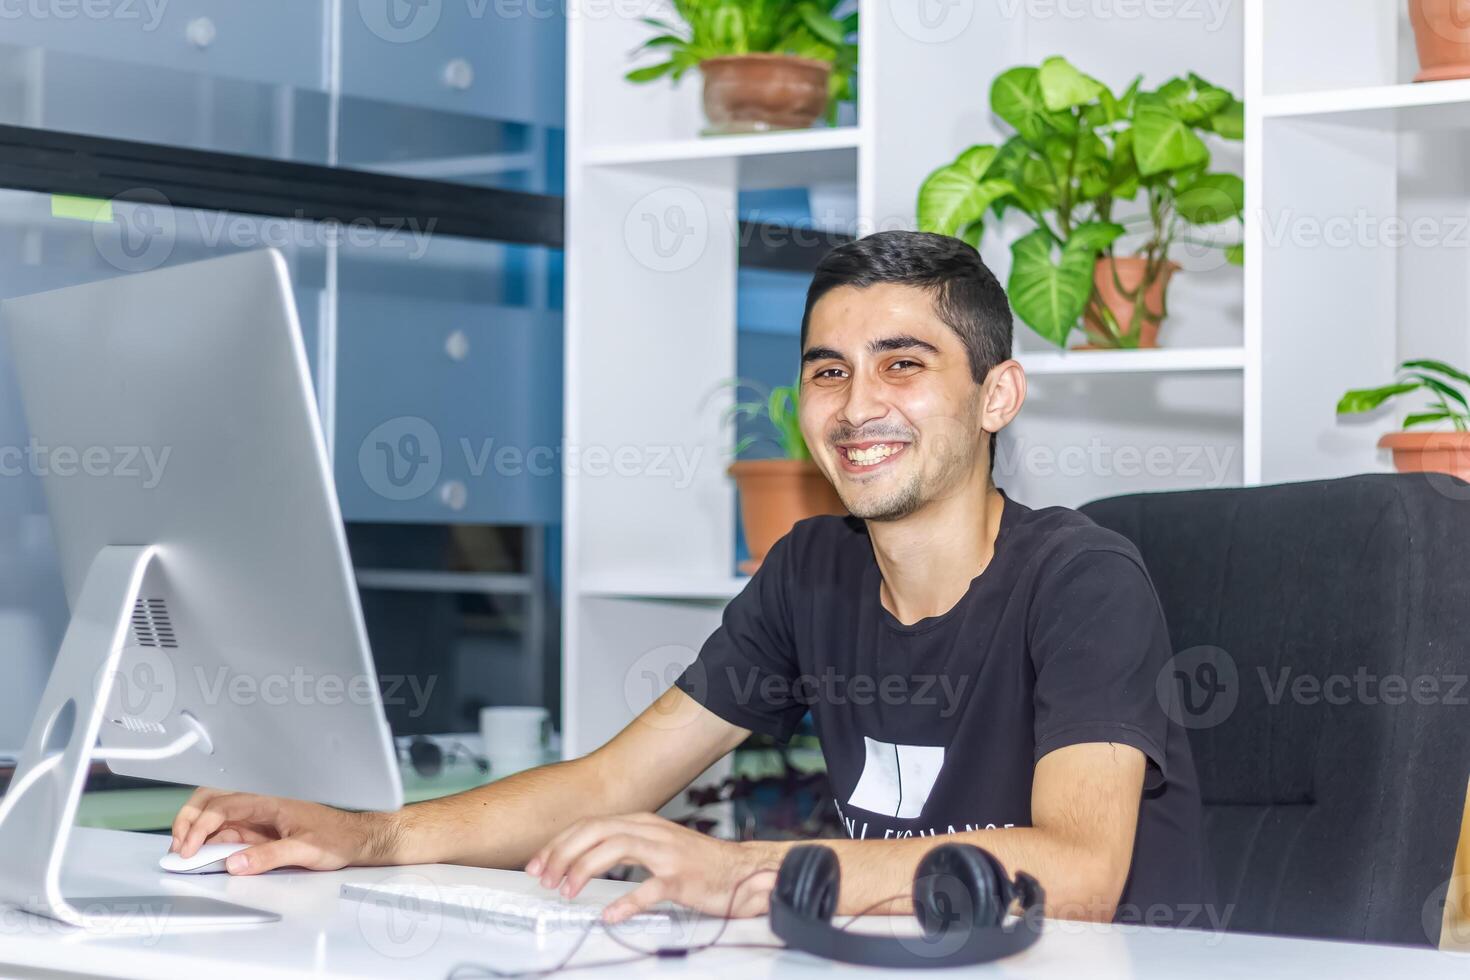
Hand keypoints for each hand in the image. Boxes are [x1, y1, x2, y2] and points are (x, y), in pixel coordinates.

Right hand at [169, 787, 394, 874]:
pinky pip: (225, 832)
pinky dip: (208, 842)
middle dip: (187, 819)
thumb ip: (268, 856)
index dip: (200, 826)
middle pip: (210, 801)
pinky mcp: (256, 831)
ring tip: (184, 853)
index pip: (222, 806)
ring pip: (214, 815)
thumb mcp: (304, 850)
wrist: (354, 838)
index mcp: (269, 800)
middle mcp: (259, 804)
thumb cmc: (336, 837)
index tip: (188, 848)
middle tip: (177, 847)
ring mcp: (256, 817)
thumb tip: (235, 863)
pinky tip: (201, 856)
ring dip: (194, 830)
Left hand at [525, 812, 780, 923]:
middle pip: (596, 831)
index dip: (559, 843)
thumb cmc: (697, 863)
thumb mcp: (654, 846)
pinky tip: (610, 915)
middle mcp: (651, 831)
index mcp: (641, 823)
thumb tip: (583, 859)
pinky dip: (626, 902)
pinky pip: (650, 888)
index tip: (539, 864)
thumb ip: (623, 847)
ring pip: (615, 848)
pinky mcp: (682, 877)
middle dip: (563, 853)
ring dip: (584, 869)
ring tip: (567, 891)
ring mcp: (667, 852)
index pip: (590, 825)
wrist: (740, 871)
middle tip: (545, 878)